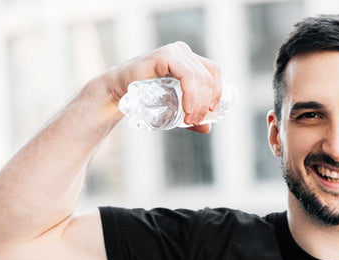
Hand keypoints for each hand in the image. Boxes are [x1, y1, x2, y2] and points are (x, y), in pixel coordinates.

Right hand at [107, 42, 223, 131]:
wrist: (120, 91)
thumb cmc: (147, 98)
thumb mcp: (175, 108)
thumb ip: (193, 116)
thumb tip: (208, 128)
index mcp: (190, 60)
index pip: (214, 72)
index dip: (217, 92)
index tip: (211, 112)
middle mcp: (184, 52)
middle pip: (209, 77)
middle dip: (205, 103)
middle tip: (195, 121)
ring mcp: (175, 52)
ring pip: (201, 77)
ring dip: (199, 102)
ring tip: (190, 119)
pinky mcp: (165, 56)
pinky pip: (187, 75)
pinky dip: (192, 94)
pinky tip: (187, 109)